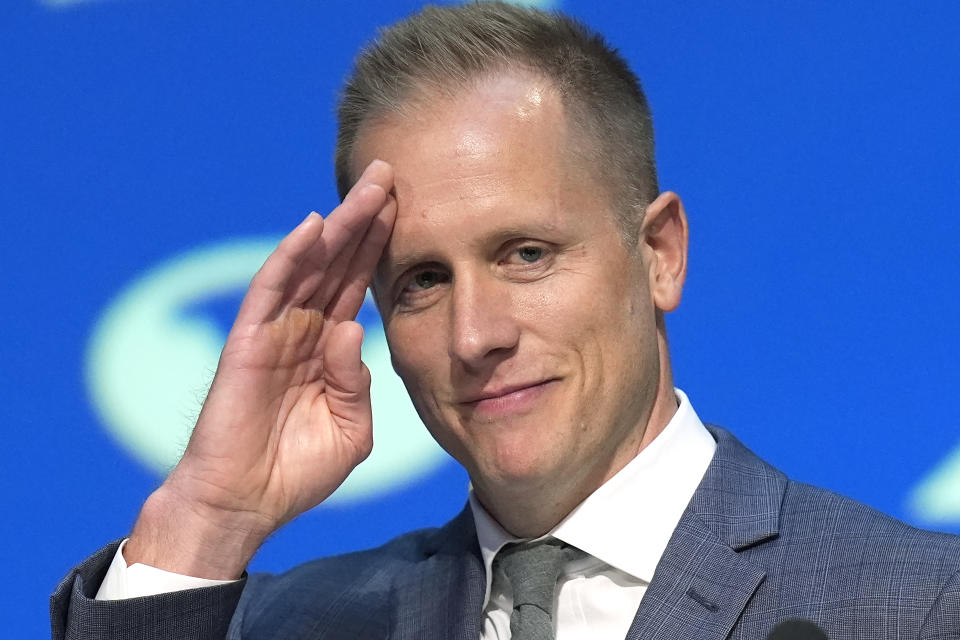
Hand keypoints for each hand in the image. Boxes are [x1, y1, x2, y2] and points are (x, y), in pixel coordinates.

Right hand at [125, 161, 396, 577]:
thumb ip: (357, 382)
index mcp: (329, 346)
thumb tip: (355, 331)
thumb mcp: (351, 430)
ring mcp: (275, 331)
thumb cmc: (297, 472)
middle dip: (366, 218)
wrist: (247, 504)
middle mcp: (304, 329)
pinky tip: (314, 227)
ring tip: (369, 186)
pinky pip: (271, 291)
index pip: (358, 284)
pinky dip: (291, 258)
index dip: (382, 246)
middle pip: (339, 262)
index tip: (410, 207)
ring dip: (339, 224)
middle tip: (391, 172)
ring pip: (310, 265)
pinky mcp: (249, 342)